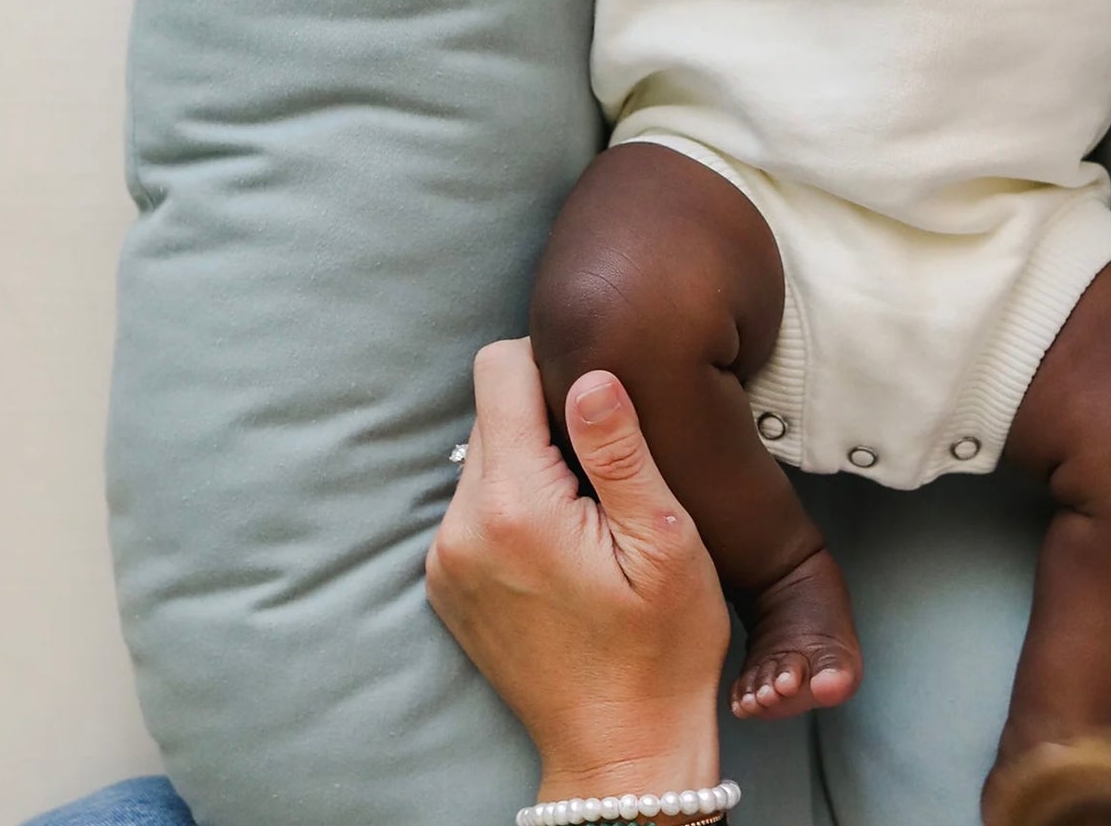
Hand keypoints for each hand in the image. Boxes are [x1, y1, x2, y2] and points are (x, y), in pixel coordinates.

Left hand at [426, 343, 728, 801]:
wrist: (622, 748)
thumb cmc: (661, 646)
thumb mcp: (663, 540)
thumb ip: (620, 450)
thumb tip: (590, 372)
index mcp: (514, 505)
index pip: (499, 369)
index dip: (554, 361)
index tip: (603, 398)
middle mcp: (461, 528)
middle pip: (490, 409)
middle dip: (547, 414)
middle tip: (610, 461)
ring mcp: (447, 562)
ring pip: (483, 455)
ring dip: (533, 459)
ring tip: (593, 505)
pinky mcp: (449, 586)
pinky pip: (476, 504)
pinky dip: (517, 500)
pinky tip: (568, 538)